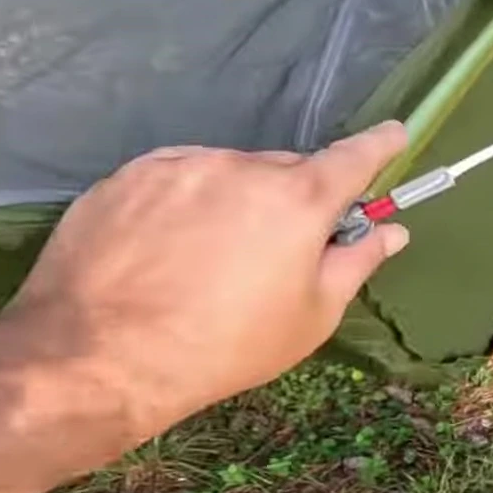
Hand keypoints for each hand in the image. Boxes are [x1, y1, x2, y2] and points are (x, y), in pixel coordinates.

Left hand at [1, 121, 410, 434]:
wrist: (98, 357)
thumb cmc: (224, 347)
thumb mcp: (309, 318)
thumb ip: (354, 264)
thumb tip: (390, 231)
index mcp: (297, 198)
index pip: (354, 157)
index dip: (379, 146)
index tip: (394, 135)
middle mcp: (241, 165)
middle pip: (284, 170)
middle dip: (291, 198)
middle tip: (274, 250)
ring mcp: (178, 166)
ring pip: (224, 174)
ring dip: (231, 200)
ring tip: (204, 258)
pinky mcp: (125, 177)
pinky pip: (172, 180)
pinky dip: (180, 204)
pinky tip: (161, 250)